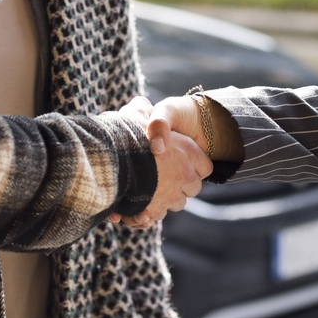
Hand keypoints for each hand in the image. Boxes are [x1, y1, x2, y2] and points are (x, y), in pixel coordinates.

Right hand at [118, 105, 212, 229]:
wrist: (112, 159)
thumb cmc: (125, 134)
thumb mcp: (136, 115)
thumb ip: (142, 110)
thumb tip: (140, 104)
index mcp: (189, 151)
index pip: (205, 166)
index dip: (193, 166)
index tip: (179, 163)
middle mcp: (186, 174)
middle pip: (193, 187)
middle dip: (179, 185)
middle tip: (162, 177)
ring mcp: (173, 194)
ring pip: (177, 202)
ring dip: (165, 198)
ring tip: (149, 188)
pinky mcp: (157, 210)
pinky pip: (159, 214)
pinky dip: (151, 211)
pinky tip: (140, 202)